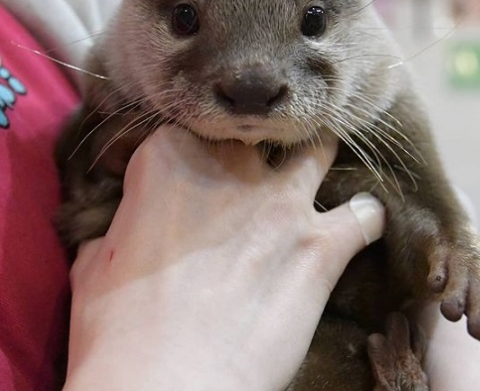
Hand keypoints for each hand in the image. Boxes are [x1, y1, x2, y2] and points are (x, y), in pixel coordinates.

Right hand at [63, 126, 384, 390]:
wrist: (165, 382)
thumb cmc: (118, 328)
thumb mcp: (98, 262)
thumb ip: (121, 228)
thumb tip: (125, 229)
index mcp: (170, 157)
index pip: (195, 129)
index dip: (198, 153)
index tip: (199, 177)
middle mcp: (231, 165)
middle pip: (260, 132)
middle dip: (260, 147)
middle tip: (260, 172)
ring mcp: (281, 201)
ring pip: (318, 152)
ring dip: (320, 160)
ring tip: (321, 175)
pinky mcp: (319, 245)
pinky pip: (364, 216)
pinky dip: (365, 219)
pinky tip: (362, 226)